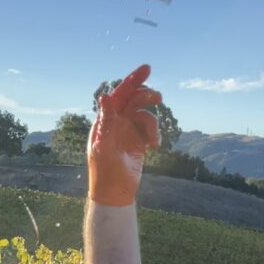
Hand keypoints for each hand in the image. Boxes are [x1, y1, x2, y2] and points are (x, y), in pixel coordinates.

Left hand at [88, 63, 161, 206]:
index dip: (132, 81)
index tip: (148, 69)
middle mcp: (116, 123)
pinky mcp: (138, 142)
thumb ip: (107, 121)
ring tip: (152, 140)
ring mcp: (127, 132)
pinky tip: (153, 147)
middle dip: (146, 97)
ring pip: (145, 115)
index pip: (119, 94)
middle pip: (134, 100)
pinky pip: (150, 129)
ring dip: (152, 124)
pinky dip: (155, 134)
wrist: (114, 194)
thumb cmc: (104, 172)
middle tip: (159, 98)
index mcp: (104, 121)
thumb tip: (104, 96)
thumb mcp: (105, 146)